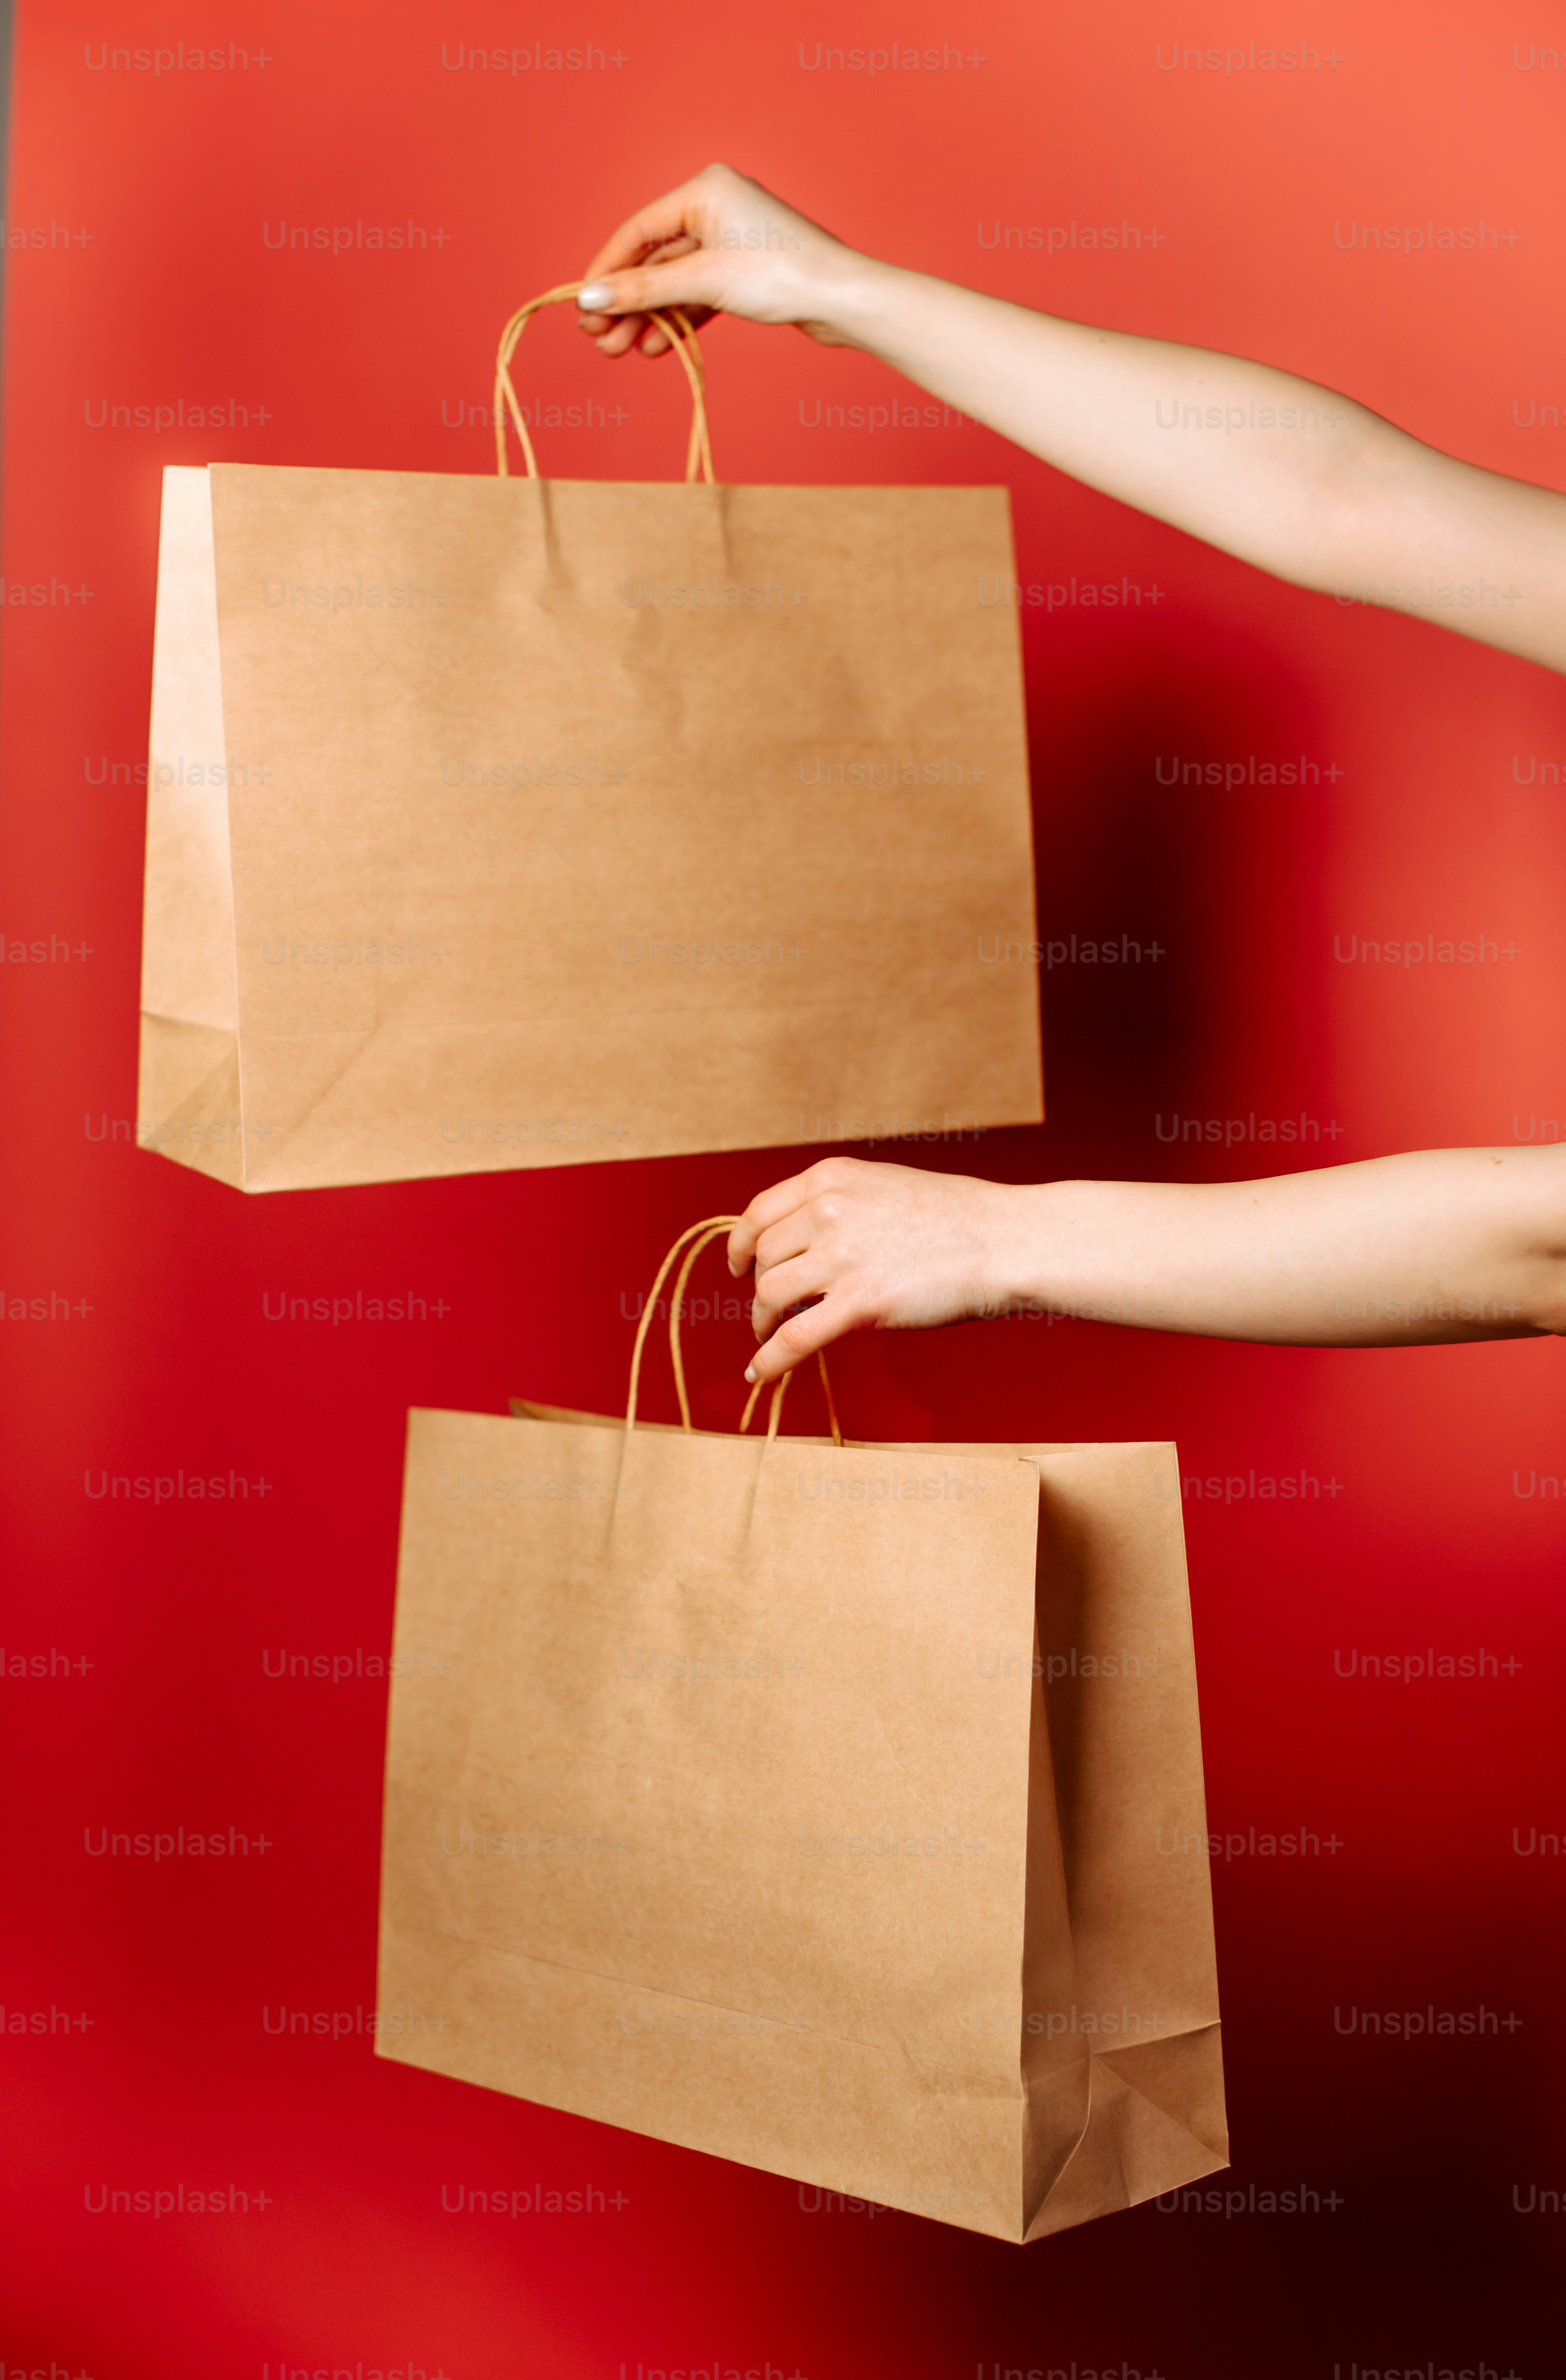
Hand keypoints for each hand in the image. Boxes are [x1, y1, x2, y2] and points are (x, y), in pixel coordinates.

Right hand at [575, 162, 869, 358]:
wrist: (841, 299)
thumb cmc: (779, 275)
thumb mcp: (702, 282)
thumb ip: (643, 290)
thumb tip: (589, 300)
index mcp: (705, 189)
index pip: (637, 230)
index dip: (606, 270)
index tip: (582, 306)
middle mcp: (716, 207)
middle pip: (654, 259)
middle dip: (626, 302)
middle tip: (599, 339)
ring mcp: (731, 240)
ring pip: (675, 282)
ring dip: (648, 317)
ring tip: (620, 351)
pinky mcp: (745, 272)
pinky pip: (699, 295)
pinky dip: (678, 319)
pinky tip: (655, 346)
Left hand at [726, 1157, 1025, 1384]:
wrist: (1004, 1240)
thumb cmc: (955, 1218)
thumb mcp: (883, 1187)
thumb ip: (838, 1206)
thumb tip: (802, 1240)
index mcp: (831, 1179)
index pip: (759, 1212)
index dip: (741, 1244)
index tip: (739, 1265)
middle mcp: (829, 1211)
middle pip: (763, 1256)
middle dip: (757, 1287)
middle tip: (767, 1309)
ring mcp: (843, 1257)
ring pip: (770, 1295)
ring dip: (763, 1321)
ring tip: (770, 1335)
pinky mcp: (860, 1303)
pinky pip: (794, 1338)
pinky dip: (770, 1360)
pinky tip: (759, 1373)